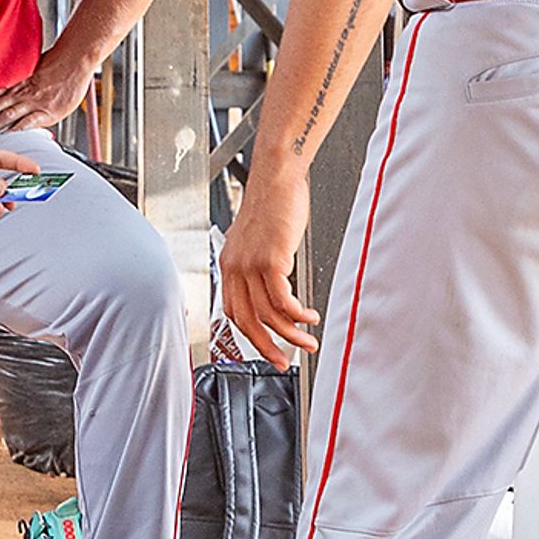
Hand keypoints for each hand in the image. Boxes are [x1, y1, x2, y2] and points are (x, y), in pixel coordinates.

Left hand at [0, 50, 94, 137]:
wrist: (75, 60)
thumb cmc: (55, 65)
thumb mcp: (31, 69)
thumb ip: (18, 82)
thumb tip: (4, 91)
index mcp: (15, 82)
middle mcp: (20, 92)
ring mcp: (32, 102)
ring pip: (5, 116)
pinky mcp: (46, 112)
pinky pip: (28, 122)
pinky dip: (15, 130)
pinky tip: (5, 137)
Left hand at [219, 172, 316, 363]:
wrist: (277, 177)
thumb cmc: (272, 204)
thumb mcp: (258, 240)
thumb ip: (260, 266)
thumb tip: (276, 291)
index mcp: (229, 265)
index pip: (233, 312)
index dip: (250, 335)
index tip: (266, 349)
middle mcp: (235, 268)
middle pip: (247, 321)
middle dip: (267, 346)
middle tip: (283, 360)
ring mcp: (250, 265)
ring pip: (268, 314)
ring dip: (290, 333)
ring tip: (308, 341)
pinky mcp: (270, 260)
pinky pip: (283, 299)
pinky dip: (298, 314)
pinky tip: (309, 316)